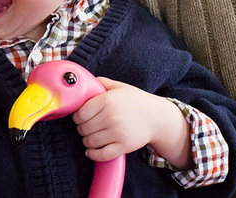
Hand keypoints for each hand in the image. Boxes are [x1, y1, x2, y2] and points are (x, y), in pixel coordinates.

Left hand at [73, 77, 189, 165]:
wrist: (158, 118)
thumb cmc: (137, 101)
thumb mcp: (120, 87)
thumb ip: (101, 82)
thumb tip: (85, 82)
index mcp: (107, 101)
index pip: (80, 114)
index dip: (76, 117)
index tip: (79, 117)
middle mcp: (111, 117)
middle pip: (83, 128)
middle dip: (81, 128)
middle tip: (85, 127)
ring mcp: (118, 133)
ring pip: (90, 141)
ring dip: (86, 141)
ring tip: (90, 136)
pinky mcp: (125, 146)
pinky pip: (102, 154)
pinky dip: (93, 154)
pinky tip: (90, 151)